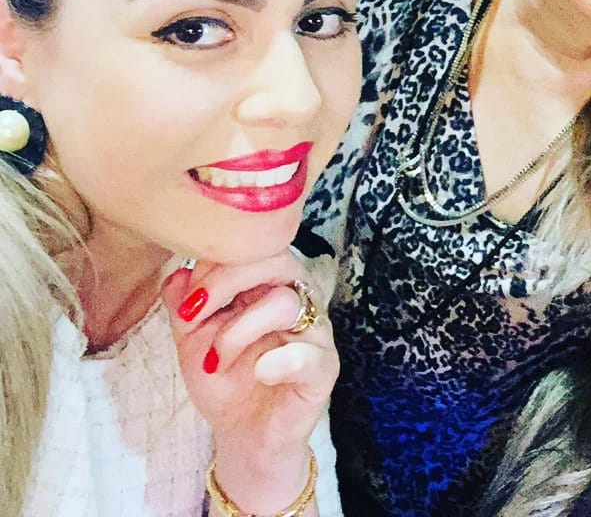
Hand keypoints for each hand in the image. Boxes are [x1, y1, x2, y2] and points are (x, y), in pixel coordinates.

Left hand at [163, 250, 336, 508]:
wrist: (242, 435)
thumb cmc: (225, 378)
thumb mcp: (193, 340)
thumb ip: (185, 305)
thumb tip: (178, 275)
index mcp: (271, 282)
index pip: (255, 245)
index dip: (217, 263)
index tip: (187, 300)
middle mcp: (299, 297)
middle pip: (277, 259)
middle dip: (227, 281)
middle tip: (194, 315)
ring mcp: (315, 332)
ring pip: (285, 303)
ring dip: (236, 331)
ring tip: (213, 361)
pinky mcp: (323, 369)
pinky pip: (309, 354)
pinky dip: (279, 361)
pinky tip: (259, 372)